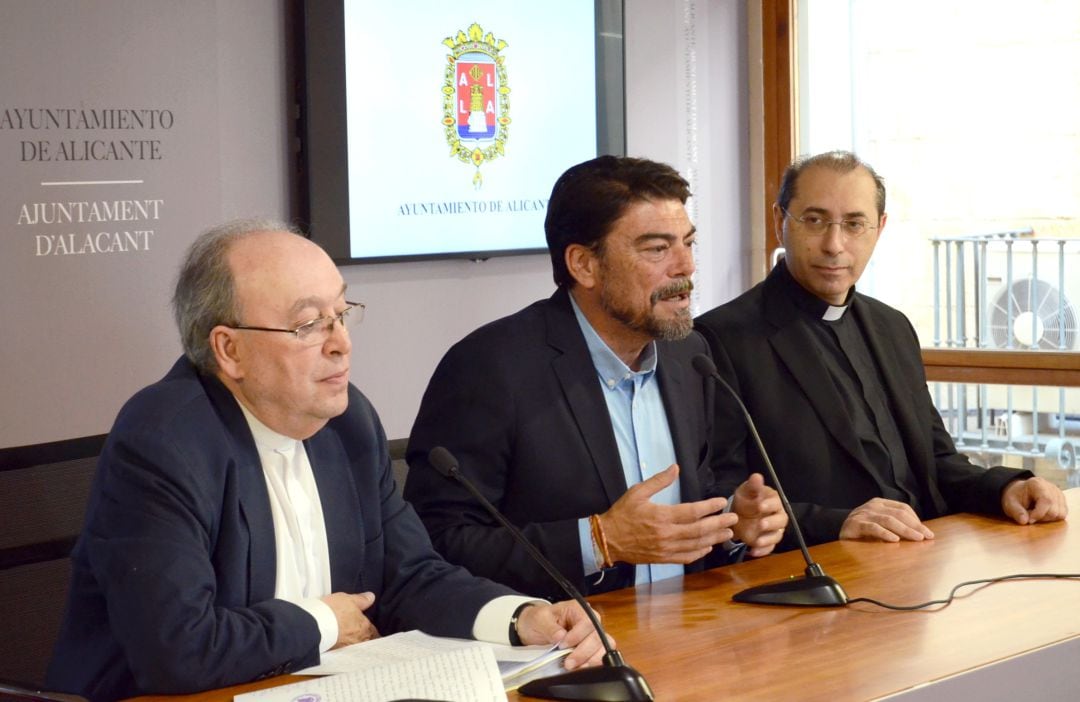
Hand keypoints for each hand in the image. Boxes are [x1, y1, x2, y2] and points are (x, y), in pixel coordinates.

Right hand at [321, 591, 378, 647]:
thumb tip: (371, 597)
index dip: (372, 631)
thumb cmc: (333, 610)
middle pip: (366, 642)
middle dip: (365, 640)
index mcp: (364, 628)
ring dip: (354, 644)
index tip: (372, 631)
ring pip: (355, 647)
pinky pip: (344, 651)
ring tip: (351, 641)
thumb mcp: (349, 599)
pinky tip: (340, 645)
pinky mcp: (335, 652)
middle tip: (364, 638)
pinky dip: (344, 648)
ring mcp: (346, 648)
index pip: (374, 632)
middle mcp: (357, 640)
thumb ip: (362, 600)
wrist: (313, 624)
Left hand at [515, 600, 610, 669]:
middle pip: (598, 636)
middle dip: (583, 652)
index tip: (562, 645)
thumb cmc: (539, 620)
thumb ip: (550, 628)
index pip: (587, 622)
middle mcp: (589, 621)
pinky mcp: (592, 647)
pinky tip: (581, 668)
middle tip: (568, 663)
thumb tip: (560, 636)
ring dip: (590, 660)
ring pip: (603, 648)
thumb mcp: (539, 620)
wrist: (535, 629)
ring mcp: (592, 634)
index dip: (577, 636)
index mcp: (577, 609)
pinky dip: (593, 664)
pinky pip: (600, 656)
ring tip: (575, 668)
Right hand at [600, 464, 734, 564]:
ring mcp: (666, 549)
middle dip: (719, 524)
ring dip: (714, 539)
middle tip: (733, 519)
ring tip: (727, 533)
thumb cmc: (622, 514)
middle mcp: (666, 534)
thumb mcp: (637, 492)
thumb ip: (658, 481)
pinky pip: (686, 557)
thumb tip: (675, 468)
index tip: (721, 502)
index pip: (692, 511)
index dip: (709, 507)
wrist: (607, 539)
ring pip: (696, 545)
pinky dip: (699, 552)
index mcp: (661, 516)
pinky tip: (707, 547)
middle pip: (699, 530)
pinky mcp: (663, 558)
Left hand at [730, 473, 787, 556]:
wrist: (739, 513)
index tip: (760, 506)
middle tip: (761, 524)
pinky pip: (769, 547)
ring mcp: (774, 530)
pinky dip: (762, 551)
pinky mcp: (768, 541)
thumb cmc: (746, 499)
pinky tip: (752, 552)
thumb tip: (757, 476)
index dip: (769, 505)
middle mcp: (777, 515)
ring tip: (756, 541)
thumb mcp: (746, 491)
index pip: (776, 502)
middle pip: (781, 521)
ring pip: (776, 535)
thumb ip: (753, 486)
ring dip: (767, 539)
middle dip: (771, 523)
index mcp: (773, 501)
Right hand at [839, 498, 934, 541]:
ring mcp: (864, 514)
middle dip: (915, 525)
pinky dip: (884, 534)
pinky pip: (873, 528)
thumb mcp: (880, 523)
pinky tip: (894, 540)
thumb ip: (895, 524)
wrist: (837, 528)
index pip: (903, 508)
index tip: (926, 532)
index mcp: (880, 503)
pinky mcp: (855, 524)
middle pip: (898, 514)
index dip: (916, 520)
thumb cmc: (863, 528)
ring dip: (905, 530)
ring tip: (916, 538)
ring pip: (888, 520)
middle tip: (927, 536)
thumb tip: (920, 533)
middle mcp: (873, 506)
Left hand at [1001, 477, 1067, 524]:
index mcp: (1037, 484)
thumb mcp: (1010, 503)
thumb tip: (1024, 521)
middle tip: (1029, 514)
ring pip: (1060, 514)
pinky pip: (1062, 514)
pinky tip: (1042, 513)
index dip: (1039, 514)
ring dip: (1047, 518)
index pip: (1046, 501)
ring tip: (1035, 513)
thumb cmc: (1015, 497)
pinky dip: (1052, 518)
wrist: (1020, 492)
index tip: (1029, 520)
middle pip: (1054, 510)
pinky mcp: (1062, 501)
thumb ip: (1016, 512)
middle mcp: (1051, 487)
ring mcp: (1059, 494)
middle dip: (1041, 517)